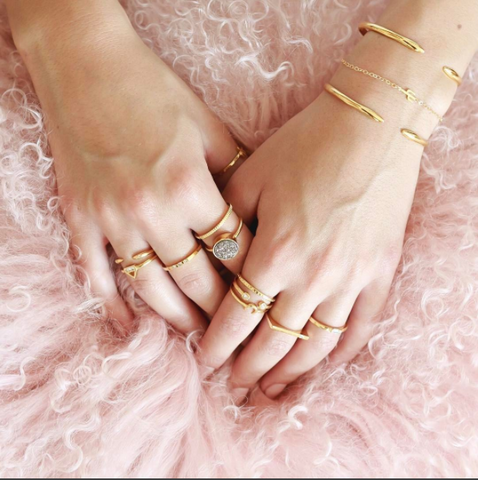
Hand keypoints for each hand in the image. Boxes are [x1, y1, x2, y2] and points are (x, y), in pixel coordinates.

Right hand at [18, 6, 251, 333]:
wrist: (87, 68)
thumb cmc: (154, 93)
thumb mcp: (208, 127)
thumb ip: (237, 171)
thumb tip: (261, 207)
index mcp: (192, 185)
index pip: (231, 248)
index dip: (251, 277)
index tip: (265, 300)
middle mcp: (153, 210)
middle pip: (196, 278)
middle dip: (220, 310)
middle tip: (237, 333)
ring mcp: (113, 219)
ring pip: (151, 286)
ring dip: (176, 317)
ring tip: (196, 337)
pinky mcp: (81, 219)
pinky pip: (96, 274)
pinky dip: (112, 305)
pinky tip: (129, 327)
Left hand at [199, 79, 426, 399]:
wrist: (371, 126)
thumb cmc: (306, 145)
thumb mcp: (250, 177)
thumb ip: (226, 225)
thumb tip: (211, 259)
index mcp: (275, 253)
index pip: (237, 318)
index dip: (217, 345)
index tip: (204, 362)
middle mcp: (312, 277)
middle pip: (274, 341)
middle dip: (248, 368)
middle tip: (232, 385)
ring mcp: (351, 279)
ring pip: (316, 345)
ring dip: (290, 372)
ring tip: (270, 390)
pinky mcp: (379, 272)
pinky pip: (360, 327)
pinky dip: (340, 353)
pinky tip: (322, 367)